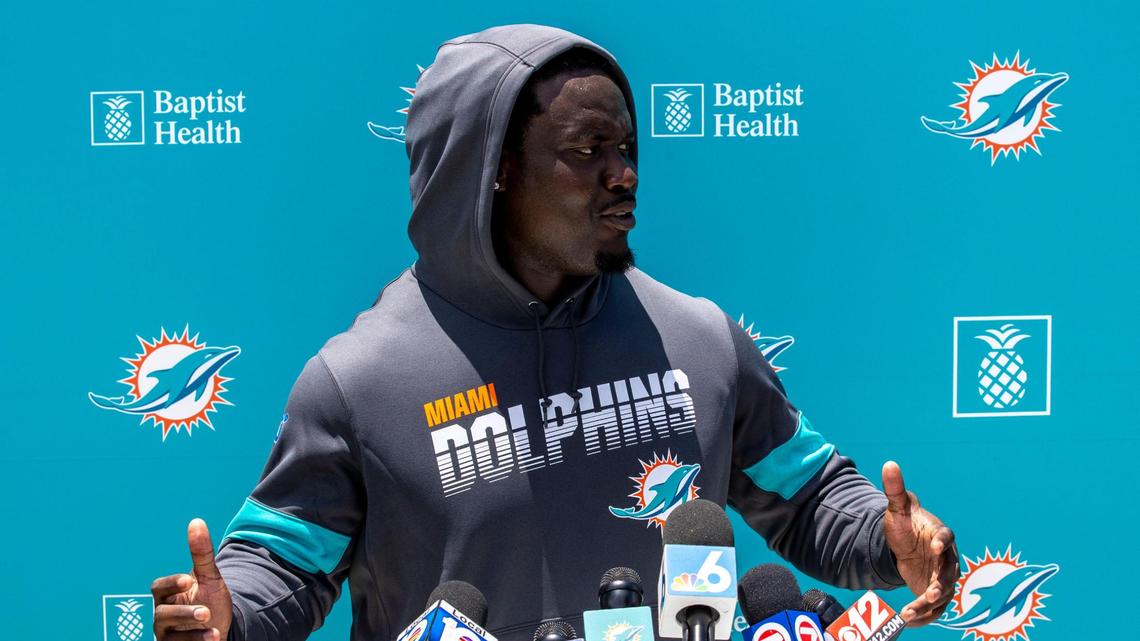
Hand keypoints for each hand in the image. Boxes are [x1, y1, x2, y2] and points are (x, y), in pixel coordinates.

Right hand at [151, 519, 233, 640]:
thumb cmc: (209, 599)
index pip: (159, 587)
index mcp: (167, 595)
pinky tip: (215, 638)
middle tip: (205, 611)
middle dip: (184, 613)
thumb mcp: (209, 577)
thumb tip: (196, 521)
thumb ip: (202, 553)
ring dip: (191, 635)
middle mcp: (162, 615)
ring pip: (169, 636)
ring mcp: (167, 634)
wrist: (221, 625)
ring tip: (214, 632)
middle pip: (163, 614)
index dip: (170, 584)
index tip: (187, 580)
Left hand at [881, 461, 959, 626]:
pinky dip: (924, 615)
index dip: (943, 542)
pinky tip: (909, 620)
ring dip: (929, 605)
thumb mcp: (896, 508)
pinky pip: (934, 607)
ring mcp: (942, 576)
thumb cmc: (905, 524)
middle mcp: (946, 557)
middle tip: (928, 594)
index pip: (946, 537)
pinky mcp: (934, 591)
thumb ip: (895, 490)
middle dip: (940, 584)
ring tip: (910, 612)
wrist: (906, 543)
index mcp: (939, 534)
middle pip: (950, 572)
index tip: (936, 547)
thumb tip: (889, 464)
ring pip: (942, 593)